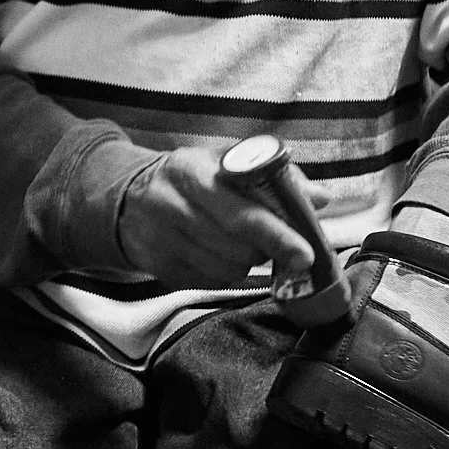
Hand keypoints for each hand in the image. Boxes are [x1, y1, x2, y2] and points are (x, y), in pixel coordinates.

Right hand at [117, 147, 325, 288]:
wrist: (128, 197)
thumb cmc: (192, 178)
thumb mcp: (226, 164)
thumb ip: (275, 178)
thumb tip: (320, 198)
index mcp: (192, 171)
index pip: (241, 212)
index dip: (277, 235)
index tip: (305, 254)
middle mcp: (170, 204)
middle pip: (236, 248)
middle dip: (265, 251)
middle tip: (272, 244)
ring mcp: (159, 239)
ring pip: (225, 270)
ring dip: (245, 264)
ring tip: (240, 246)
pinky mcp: (157, 266)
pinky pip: (208, 283)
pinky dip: (224, 275)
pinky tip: (218, 256)